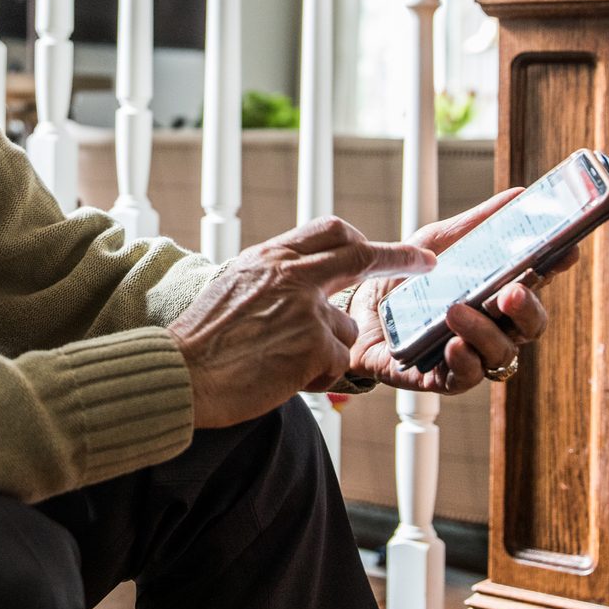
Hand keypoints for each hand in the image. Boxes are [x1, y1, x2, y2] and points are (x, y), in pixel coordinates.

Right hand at [169, 217, 437, 429]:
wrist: (183, 373)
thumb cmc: (201, 338)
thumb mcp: (234, 284)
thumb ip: (274, 276)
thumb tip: (305, 276)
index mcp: (271, 256)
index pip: (330, 231)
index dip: (364, 238)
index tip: (385, 244)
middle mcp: (292, 274)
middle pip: (360, 256)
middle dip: (399, 258)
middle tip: (425, 261)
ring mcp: (307, 308)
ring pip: (347, 326)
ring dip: (327, 347)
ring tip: (282, 361)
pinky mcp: (315, 346)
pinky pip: (338, 360)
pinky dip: (318, 374)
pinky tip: (283, 377)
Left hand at [341, 189, 570, 394]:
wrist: (354, 308)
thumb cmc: (405, 277)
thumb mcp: (438, 242)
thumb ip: (478, 223)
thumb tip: (519, 194)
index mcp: (497, 290)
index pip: (538, 281)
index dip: (556, 267)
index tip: (567, 251)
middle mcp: (493, 325)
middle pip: (530, 324)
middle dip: (527, 308)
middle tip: (511, 290)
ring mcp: (471, 352)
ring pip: (502, 353)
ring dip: (485, 332)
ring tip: (457, 311)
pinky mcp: (442, 377)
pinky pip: (466, 377)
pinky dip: (464, 360)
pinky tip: (452, 344)